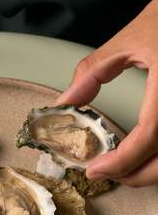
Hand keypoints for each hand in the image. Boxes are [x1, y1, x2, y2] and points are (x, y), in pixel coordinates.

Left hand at [55, 0, 157, 186]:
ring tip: (123, 166)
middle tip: (106, 173)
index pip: (150, 136)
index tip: (94, 171)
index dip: (121, 161)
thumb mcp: (131, 38)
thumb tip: (65, 102)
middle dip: (136, 176)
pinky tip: (146, 151)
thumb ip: (94, 72)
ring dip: (152, 170)